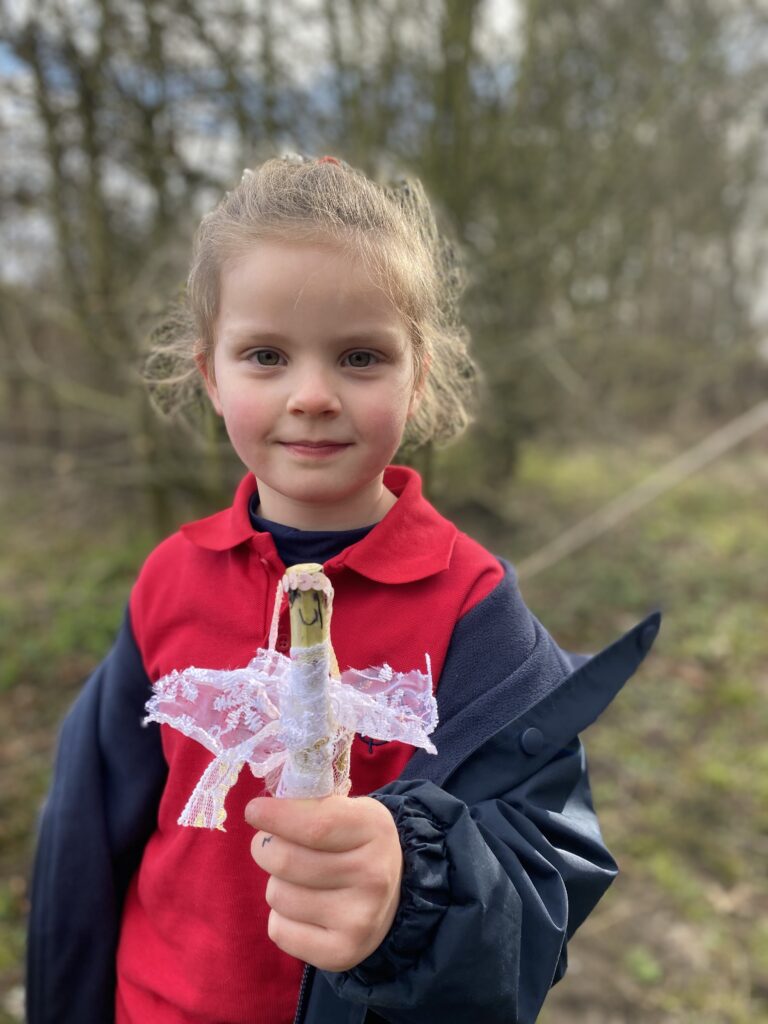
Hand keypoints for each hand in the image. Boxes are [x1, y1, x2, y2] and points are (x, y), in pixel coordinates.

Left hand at [245, 795, 402, 972]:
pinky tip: (302, 909)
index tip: (254, 811)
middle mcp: (372, 876)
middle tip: (270, 846)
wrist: (395, 895)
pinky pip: (280, 931)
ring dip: (276, 884)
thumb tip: (263, 812)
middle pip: (287, 862)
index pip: (315, 825)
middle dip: (265, 849)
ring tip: (296, 880)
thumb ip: (312, 806)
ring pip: (279, 895)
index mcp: (374, 829)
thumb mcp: (349, 810)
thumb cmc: (357, 843)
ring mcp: (359, 919)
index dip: (277, 817)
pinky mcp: (343, 953)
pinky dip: (280, 917)